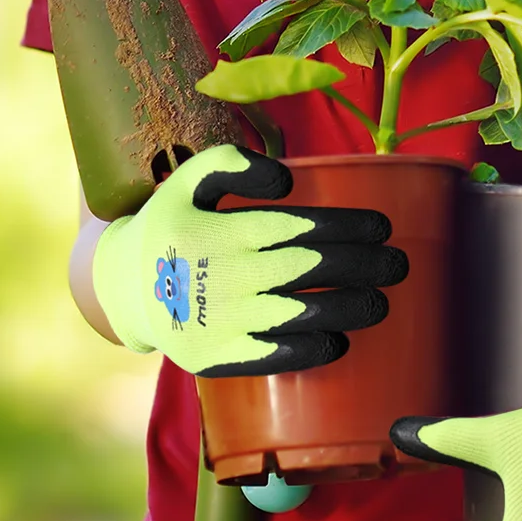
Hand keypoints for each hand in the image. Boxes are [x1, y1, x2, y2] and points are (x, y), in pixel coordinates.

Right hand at [92, 144, 407, 376]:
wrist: (123, 286)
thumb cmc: (171, 223)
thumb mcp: (188, 180)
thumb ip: (233, 163)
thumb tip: (287, 178)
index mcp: (219, 230)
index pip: (296, 226)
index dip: (345, 226)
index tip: (382, 226)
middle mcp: (222, 275)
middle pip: (307, 270)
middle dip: (360, 266)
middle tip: (398, 264)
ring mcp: (218, 321)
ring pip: (298, 315)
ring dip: (346, 309)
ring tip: (381, 302)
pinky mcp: (214, 358)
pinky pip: (270, 356)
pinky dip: (307, 351)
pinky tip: (339, 340)